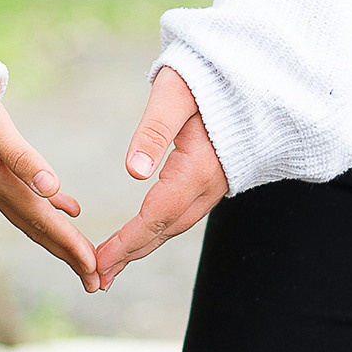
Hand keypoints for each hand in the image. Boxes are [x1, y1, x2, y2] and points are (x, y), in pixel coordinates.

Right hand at [0, 86, 99, 291]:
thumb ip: (21, 158)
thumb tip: (50, 189)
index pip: (41, 220)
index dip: (68, 244)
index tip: (93, 267)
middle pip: (38, 229)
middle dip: (68, 255)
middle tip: (96, 282)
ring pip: (34, 218)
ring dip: (60, 239)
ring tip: (85, 259)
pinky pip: (28, 198)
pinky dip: (51, 208)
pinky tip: (70, 209)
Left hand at [92, 65, 228, 288]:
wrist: (255, 72)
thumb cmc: (209, 73)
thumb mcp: (176, 92)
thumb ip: (155, 129)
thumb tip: (133, 172)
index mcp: (199, 166)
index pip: (157, 215)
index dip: (127, 242)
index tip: (98, 261)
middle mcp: (211, 183)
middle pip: (166, 228)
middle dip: (131, 254)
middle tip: (96, 278)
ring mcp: (216, 183)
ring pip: (176, 223)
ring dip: (143, 246)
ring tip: (111, 267)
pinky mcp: (214, 178)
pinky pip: (184, 212)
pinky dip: (158, 229)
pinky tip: (140, 236)